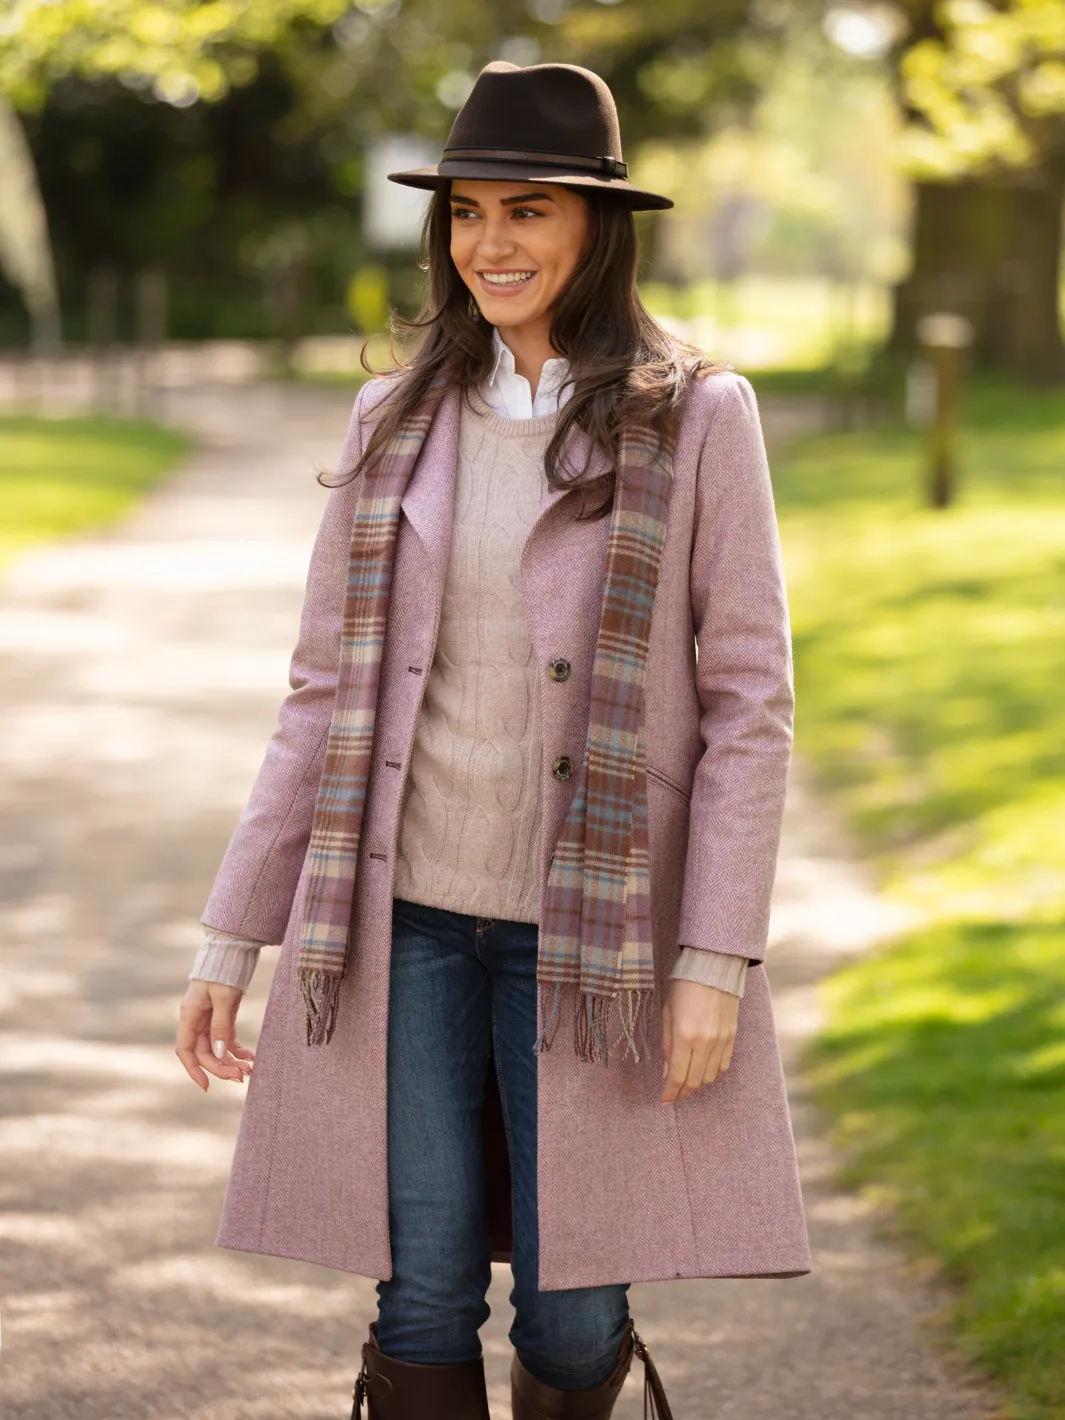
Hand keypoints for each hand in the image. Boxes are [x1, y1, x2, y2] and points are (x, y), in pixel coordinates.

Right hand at [176, 980, 254, 1091]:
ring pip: (217, 1048)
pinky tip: (250, 1056)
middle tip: (242, 1077)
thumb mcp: (223, 997)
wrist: (233, 950)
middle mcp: (197, 1019)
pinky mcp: (223, 1015)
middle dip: (221, 1067)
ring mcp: (210, 1018)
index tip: (207, 1086)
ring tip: (249, 1070)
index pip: (186, 1050)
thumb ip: (220, 1026)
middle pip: (204, 1052)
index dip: (194, 1070)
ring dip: (231, 1061)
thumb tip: (218, 1053)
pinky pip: (227, 1039)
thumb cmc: (224, 970)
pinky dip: (237, 1049)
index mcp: (190, 1015)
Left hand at [660, 977, 737, 1103]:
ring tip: (686, 1083)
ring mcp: (722, 1041)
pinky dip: (712, 1073)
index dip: (670, 1092)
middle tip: (674, 1094)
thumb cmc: (683, 986)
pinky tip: (702, 1070)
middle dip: (682, 1092)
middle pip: (695, 1081)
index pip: (677, 1076)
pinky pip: (723, 1065)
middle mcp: (705, 1042)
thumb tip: (667, 1072)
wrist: (713, 967)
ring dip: (697, 1084)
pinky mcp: (732, 1037)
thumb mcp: (667, 1013)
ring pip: (710, 1076)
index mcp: (685, 1035)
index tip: (664, 1100)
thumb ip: (667, 1044)